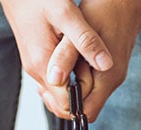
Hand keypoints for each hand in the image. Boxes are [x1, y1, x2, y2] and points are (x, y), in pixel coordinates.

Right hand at [0, 0, 113, 118]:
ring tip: (88, 68)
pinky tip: (78, 62)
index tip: (97, 81)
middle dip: (81, 98)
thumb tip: (106, 65)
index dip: (84, 99)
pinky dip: (67, 79)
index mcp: (43, 66)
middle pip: (60, 104)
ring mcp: (34, 68)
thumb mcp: (67, 14)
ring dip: (75, 89)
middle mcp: (35, 72)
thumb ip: (86, 40)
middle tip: (95, 76)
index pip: (65, 105)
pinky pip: (53, 82)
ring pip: (56, 94)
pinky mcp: (36, 61)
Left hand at [46, 0, 140, 121]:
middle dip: (66, 98)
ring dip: (70, 87)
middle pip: (85, 108)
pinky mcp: (108, 69)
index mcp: (107, 78)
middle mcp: (112, 81)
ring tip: (58, 68)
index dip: (67, 107)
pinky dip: (76, 77)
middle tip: (52, 78)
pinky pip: (90, 83)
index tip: (53, 89)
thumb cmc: (104, 10)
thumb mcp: (78, 32)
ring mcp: (112, 76)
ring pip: (87, 96)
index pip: (86, 113)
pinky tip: (66, 62)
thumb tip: (54, 81)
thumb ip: (66, 58)